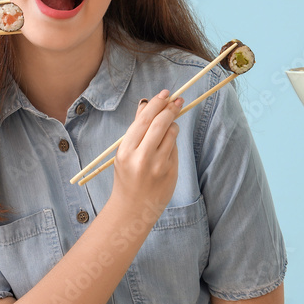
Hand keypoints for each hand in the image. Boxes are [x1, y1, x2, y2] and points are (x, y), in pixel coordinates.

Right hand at [112, 90, 181, 211]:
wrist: (132, 209)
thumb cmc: (127, 177)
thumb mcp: (125, 152)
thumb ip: (137, 129)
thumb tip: (145, 103)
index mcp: (126, 151)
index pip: (144, 120)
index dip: (156, 104)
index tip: (166, 94)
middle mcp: (142, 158)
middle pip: (160, 124)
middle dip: (170, 109)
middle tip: (178, 100)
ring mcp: (158, 166)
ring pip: (171, 134)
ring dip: (173, 124)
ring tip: (171, 123)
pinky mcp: (170, 173)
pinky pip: (175, 148)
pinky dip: (173, 141)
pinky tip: (168, 143)